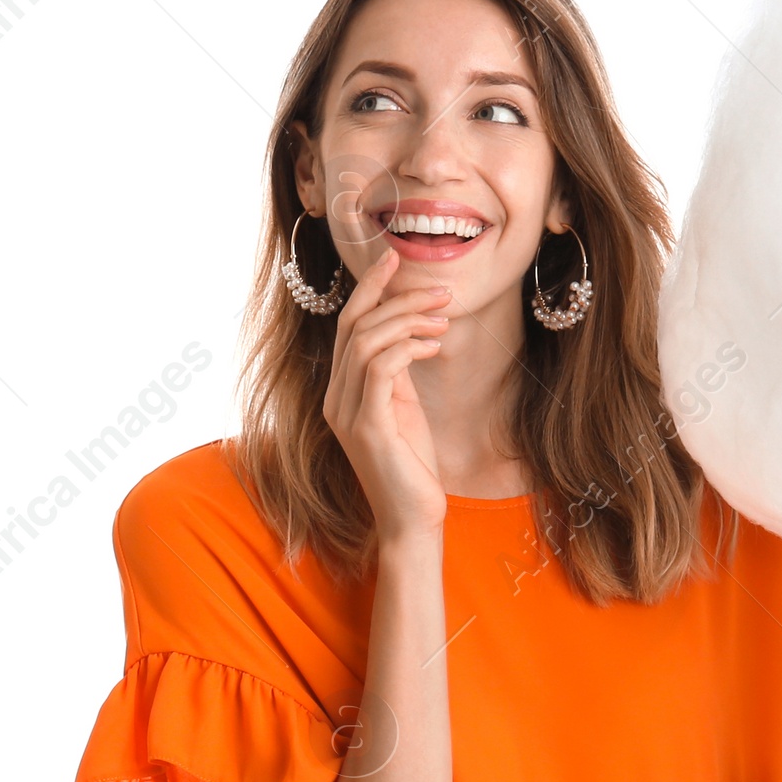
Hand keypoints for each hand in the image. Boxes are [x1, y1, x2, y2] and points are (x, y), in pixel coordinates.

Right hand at [323, 247, 449, 543]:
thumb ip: (397, 373)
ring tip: (445, 318)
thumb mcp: (403, 409)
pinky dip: (408, 347)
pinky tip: (436, 345)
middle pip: (354, 326)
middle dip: (396, 298)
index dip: (370, 290)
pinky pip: (380, 369)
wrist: (413, 521)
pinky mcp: (368, 427)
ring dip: (409, 321)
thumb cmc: (412, 467)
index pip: (348, 327)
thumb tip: (412, 332)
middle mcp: (336, 399)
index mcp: (341, 392)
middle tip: (441, 290)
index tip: (397, 260)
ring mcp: (347, 413)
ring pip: (367, 342)